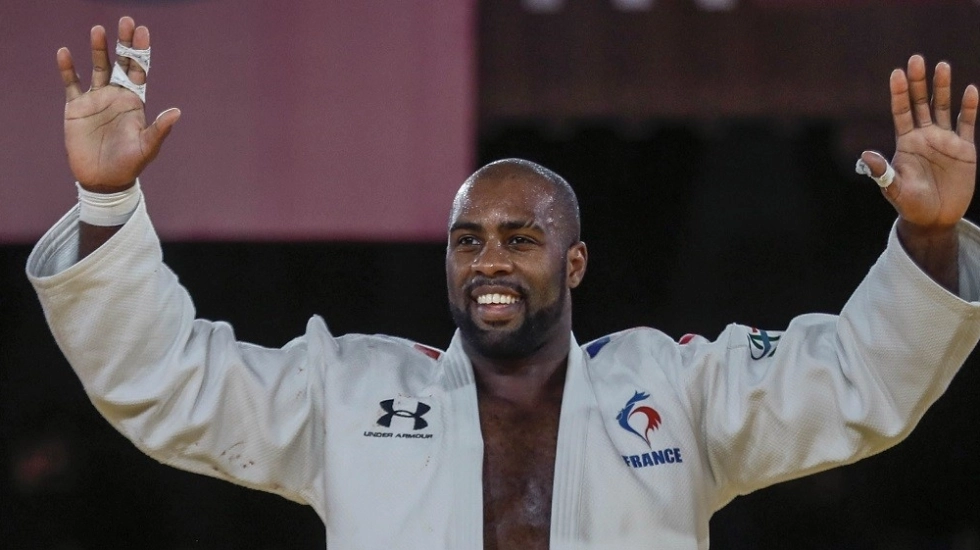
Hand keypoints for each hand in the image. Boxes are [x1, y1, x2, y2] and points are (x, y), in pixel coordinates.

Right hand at [59, 16, 179, 191]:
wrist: (104, 179)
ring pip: (97, 68)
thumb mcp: (147, 148)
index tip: (142, 31)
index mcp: (135, 102)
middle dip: (123, 43)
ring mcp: (96, 100)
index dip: (140, 52)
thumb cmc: (130, 165)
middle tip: (125, 21)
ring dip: (98, 50)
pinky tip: (65, 53)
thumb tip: (177, 112)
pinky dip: (68, 69)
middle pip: (119, 63)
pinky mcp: (76, 108)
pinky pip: (71, 84)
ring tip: (98, 30)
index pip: (139, 71)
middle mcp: (116, 96)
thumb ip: (159, 129)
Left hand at [860, 55, 977, 231]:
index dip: (898, 93)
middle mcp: (924, 136)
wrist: (934, 218)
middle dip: (918, 82)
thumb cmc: (910, 205)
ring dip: (943, 87)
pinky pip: (966, 123)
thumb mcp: (894, 189)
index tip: (896, 73)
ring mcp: (944, 140)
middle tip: (916, 59)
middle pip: (921, 103)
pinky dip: (969, 107)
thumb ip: (883, 172)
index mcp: (905, 143)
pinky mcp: (964, 148)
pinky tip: (970, 90)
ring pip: (943, 107)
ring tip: (942, 65)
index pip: (901, 112)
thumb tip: (866, 154)